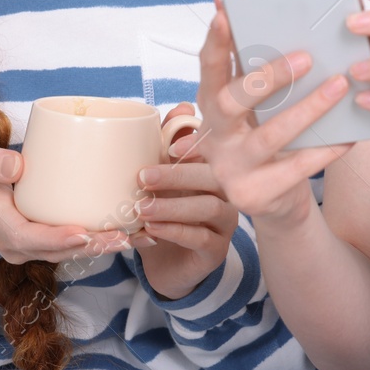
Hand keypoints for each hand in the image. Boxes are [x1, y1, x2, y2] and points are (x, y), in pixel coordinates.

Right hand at [0, 139, 130, 263]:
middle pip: (59, 250)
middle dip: (94, 246)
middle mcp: (17, 244)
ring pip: (69, 252)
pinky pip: (70, 246)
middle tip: (126, 236)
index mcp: (0, 226)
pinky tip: (128, 234)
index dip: (58, 238)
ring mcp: (30, 247)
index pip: (30, 238)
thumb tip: (16, 165)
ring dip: (103, 247)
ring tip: (136, 237)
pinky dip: (97, 242)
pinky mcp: (41, 241)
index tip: (84, 233)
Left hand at [132, 102, 240, 299]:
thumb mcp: (161, 179)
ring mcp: (225, 222)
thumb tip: (183, 106)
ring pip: (209, 207)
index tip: (168, 147)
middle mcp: (227, 192)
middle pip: (213, 177)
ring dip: (172, 206)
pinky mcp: (217, 250)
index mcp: (215, 170)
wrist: (164, 264)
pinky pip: (202, 238)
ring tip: (142, 208)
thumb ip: (169, 144)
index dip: (197, 145)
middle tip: (143, 176)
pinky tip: (152, 230)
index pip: (215, 151)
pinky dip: (175, 231)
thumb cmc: (164, 212)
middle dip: (177, 174)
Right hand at [195, 0, 354, 227]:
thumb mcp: (259, 105)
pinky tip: (350, 134)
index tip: (225, 12)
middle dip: (267, 77)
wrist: (274, 199)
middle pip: (228, 102)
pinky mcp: (255, 195)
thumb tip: (280, 17)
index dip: (214, 42)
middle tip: (307, 57)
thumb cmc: (270, 136)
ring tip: (339, 85)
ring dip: (308, 108)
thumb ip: (260, 68)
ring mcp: (231, 169)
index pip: (207, 69)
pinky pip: (297, 168)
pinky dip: (326, 148)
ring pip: (269, 135)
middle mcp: (214, 137)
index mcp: (211, 105)